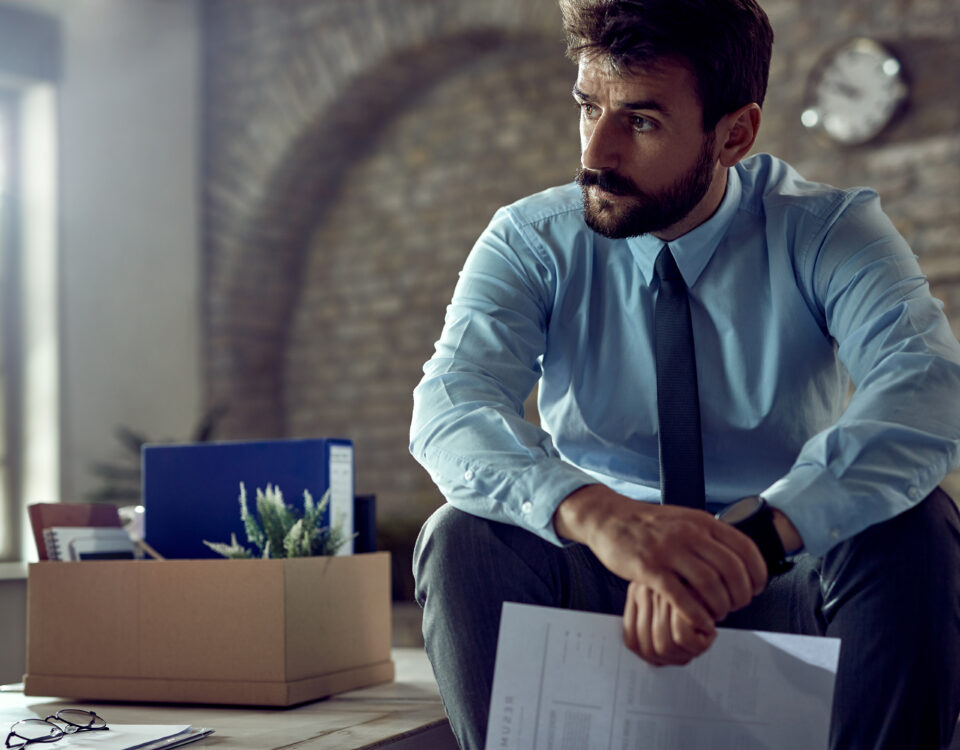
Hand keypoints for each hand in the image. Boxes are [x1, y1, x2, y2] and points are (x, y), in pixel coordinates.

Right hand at [555, 485, 766, 654]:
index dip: (757, 574)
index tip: (756, 589)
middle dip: (741, 595)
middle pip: (731, 570)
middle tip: (737, 606)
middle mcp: (688, 533)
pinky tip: (700, 622)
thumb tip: (738, 560)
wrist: (608, 518)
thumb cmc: (647, 524)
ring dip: (720, 606)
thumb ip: (709, 536)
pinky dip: (696, 615)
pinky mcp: (648, 569)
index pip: (745, 549)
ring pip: (710, 585)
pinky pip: (681, 597)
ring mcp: (668, 551)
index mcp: (701, 521)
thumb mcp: (684, 519)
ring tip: (717, 614)